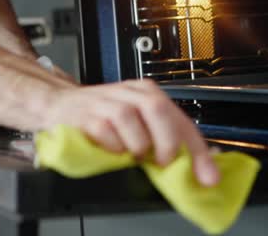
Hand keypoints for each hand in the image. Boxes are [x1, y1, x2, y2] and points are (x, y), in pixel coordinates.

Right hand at [45, 79, 219, 185]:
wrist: (60, 105)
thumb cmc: (102, 116)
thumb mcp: (137, 121)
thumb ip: (166, 137)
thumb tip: (202, 165)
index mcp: (147, 93)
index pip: (181, 119)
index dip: (197, 149)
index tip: (207, 175)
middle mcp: (129, 93)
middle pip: (158, 110)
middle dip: (166, 143)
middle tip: (162, 162)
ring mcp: (106, 102)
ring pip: (131, 120)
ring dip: (136, 145)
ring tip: (132, 153)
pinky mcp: (85, 115)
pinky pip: (106, 132)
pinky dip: (113, 147)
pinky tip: (112, 149)